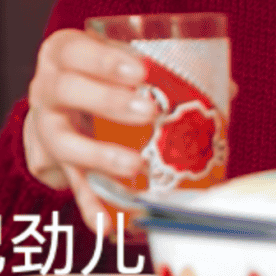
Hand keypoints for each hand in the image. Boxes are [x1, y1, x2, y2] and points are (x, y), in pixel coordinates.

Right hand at [21, 28, 157, 230]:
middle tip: (149, 112)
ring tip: (134, 166)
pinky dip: (92, 206)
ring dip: (99, 155)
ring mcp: (49, 128)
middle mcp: (48, 89)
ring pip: (64, 141)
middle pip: (66, 90)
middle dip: (107, 102)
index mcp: (64, 54)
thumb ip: (162, 69)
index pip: (76, 50)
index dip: (104, 59)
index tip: (140, 70)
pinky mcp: (58, 165)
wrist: (58, 108)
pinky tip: (111, 225)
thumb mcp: (117, 62)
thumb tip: (227, 88)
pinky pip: (73, 187)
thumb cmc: (97, 76)